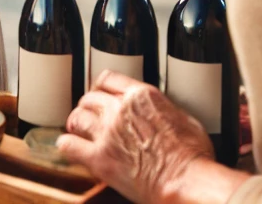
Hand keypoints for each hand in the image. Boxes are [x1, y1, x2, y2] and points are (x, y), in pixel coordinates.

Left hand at [57, 70, 213, 203]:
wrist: (188, 183)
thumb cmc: (194, 157)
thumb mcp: (184, 118)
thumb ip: (164, 109)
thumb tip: (162, 112)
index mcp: (141, 95)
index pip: (107, 78)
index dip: (100, 87)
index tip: (98, 94)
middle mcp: (120, 108)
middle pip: (90, 98)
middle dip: (88, 108)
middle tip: (89, 118)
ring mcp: (107, 132)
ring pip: (77, 118)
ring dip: (76, 124)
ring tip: (77, 131)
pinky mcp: (100, 158)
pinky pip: (69, 145)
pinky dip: (67, 145)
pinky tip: (70, 147)